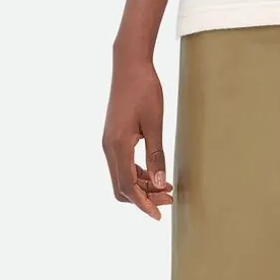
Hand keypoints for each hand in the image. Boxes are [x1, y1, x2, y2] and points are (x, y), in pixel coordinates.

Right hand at [102, 54, 173, 219]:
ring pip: (122, 177)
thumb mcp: (155, 123)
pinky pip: (123, 165)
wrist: (129, 65)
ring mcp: (109, 143)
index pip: (127, 187)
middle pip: (122, 187)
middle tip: (170, 199)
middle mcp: (109, 147)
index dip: (143, 204)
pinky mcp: (113, 138)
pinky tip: (155, 173)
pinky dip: (138, 174)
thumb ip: (157, 154)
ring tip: (167, 188)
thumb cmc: (144, 89)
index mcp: (118, 146)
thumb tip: (161, 184)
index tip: (159, 215)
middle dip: (144, 198)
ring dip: (142, 186)